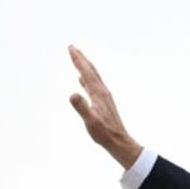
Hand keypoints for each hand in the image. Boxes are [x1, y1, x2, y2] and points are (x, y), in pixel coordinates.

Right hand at [68, 45, 141, 168]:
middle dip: (81, 58)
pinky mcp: (102, 102)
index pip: (86, 72)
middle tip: (71, 47)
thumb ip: (82, 107)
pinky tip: (81, 80)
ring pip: (92, 76)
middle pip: (91, 70)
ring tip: (77, 60)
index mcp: (98, 93)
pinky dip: (86, 79)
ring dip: (84, 67)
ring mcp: (103, 96)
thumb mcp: (90, 121)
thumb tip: (72, 95)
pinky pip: (92, 86)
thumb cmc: (104, 133)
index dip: (78, 60)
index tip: (70, 48)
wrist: (118, 141)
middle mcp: (102, 91)